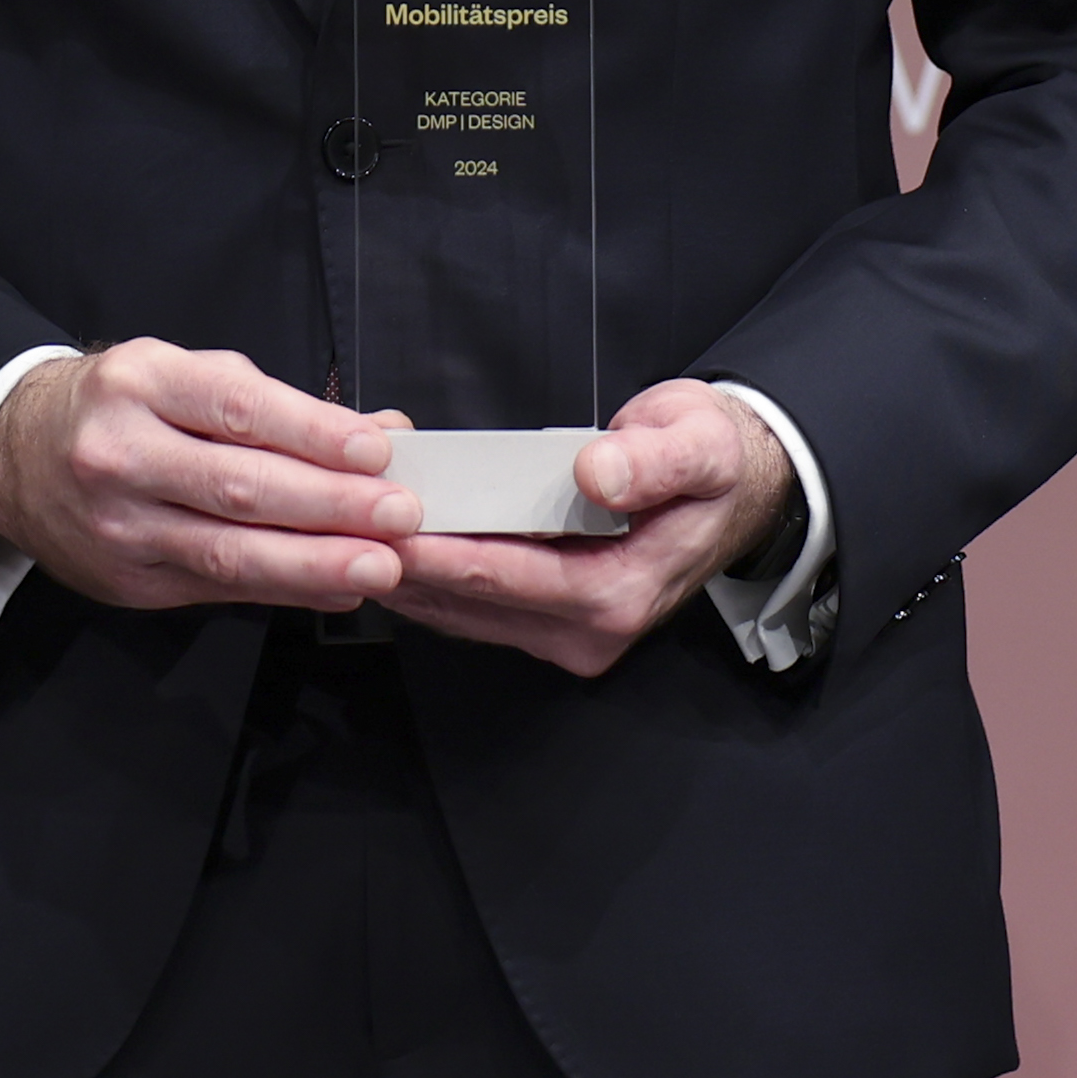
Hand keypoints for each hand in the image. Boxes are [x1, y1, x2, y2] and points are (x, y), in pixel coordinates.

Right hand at [0, 341, 415, 612]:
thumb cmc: (118, 406)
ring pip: (227, 551)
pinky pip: (216, 588)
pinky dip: (283, 590)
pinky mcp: (126, 580)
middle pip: (238, 487)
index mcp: (139, 384)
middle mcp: (120, 454)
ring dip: (314, 562)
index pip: (235, 409)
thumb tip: (380, 433)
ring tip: (380, 565)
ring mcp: (119, 525)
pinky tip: (334, 588)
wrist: (11, 455)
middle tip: (400, 516)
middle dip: (330, 506)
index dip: (312, 432)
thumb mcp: (183, 376)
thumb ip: (275, 406)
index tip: (377, 450)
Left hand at [375, 378, 792, 677]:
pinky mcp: (548, 621)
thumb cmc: (712, 462)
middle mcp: (590, 630)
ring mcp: (566, 633)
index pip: (512, 578)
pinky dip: (431, 574)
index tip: (387, 531)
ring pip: (464, 609)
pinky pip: (474, 605)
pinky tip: (389, 540)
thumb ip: (653, 462)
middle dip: (408, 561)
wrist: (733, 488)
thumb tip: (599, 475)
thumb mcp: (699, 444)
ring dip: (408, 572)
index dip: (446, 553)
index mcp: (621, 594)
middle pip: (475, 600)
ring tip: (348, 527)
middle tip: (343, 522)